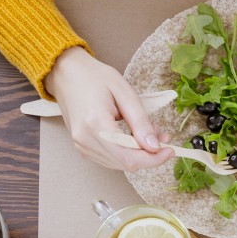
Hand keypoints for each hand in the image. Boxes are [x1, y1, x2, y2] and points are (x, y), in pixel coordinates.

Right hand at [45, 46, 172, 172]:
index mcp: (95, 123)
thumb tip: (154, 147)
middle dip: (149, 155)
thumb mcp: (124, 93)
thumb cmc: (94, 77)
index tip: (170, 150)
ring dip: (139, 154)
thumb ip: (140, 121)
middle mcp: (85, 139)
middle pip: (126, 163)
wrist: (66, 74)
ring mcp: (81, 145)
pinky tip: (133, 137)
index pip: (129, 157)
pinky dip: (126, 152)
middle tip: (162, 137)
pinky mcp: (82, 147)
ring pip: (120, 164)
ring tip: (149, 133)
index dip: (153, 159)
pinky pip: (111, 159)